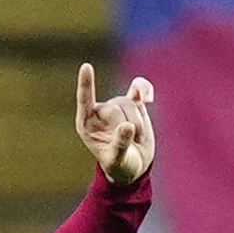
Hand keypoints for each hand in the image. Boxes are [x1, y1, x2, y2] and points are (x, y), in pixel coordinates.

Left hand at [76, 63, 155, 183]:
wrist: (135, 165)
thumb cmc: (119, 166)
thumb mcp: (117, 160)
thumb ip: (120, 144)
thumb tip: (127, 126)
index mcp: (86, 124)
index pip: (85, 100)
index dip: (86, 84)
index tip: (86, 66)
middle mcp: (100, 112)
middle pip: (116, 106)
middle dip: (127, 125)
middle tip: (129, 143)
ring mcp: (117, 106)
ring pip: (130, 102)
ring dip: (139, 123)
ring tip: (135, 139)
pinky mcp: (133, 103)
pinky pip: (139, 88)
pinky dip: (144, 89)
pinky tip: (148, 98)